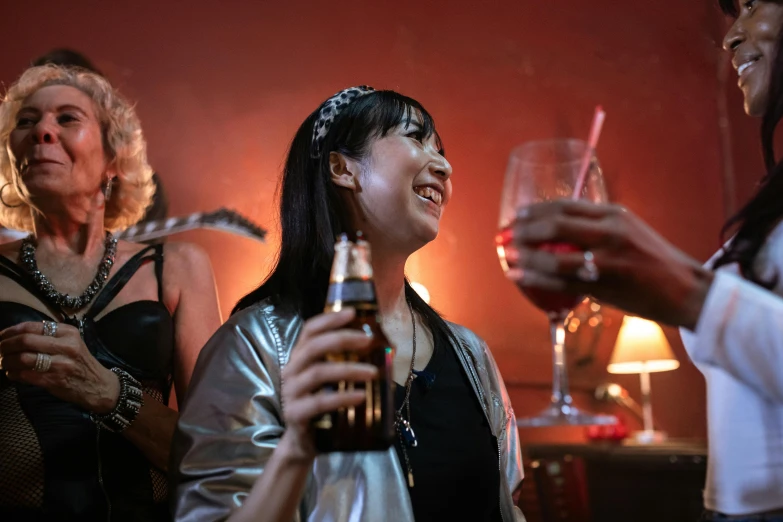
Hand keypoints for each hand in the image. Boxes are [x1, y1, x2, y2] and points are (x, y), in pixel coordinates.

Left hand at [0, 321, 119, 412]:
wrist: (97, 385)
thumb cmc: (80, 362)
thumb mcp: (72, 342)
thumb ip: (50, 336)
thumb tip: (17, 334)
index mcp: (68, 333)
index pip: (32, 327)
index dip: (11, 331)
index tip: (1, 336)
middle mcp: (66, 346)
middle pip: (26, 341)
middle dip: (5, 345)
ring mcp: (61, 364)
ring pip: (23, 358)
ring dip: (7, 361)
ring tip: (2, 362)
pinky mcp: (55, 380)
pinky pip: (26, 375)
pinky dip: (13, 373)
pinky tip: (11, 373)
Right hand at [279, 308, 376, 459]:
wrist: (303, 443)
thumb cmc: (322, 406)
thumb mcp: (332, 381)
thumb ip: (347, 363)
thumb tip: (386, 347)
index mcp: (300, 358)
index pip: (310, 330)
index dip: (329, 319)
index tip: (352, 312)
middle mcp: (292, 371)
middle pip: (314, 346)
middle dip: (343, 339)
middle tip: (368, 340)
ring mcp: (291, 392)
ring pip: (318, 372)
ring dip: (348, 369)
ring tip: (373, 372)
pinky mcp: (296, 414)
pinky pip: (319, 402)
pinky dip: (342, 398)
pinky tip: (361, 397)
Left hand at [504, 199, 713, 327]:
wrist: (687, 290)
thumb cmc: (654, 262)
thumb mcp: (629, 232)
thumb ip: (598, 228)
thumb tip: (561, 229)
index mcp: (615, 215)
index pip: (567, 204)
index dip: (537, 209)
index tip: (518, 215)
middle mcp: (611, 232)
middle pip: (557, 224)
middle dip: (525, 228)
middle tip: (507, 234)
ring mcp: (608, 260)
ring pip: (555, 255)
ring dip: (526, 254)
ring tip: (508, 254)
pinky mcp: (605, 286)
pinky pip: (561, 282)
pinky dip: (536, 278)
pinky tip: (519, 275)